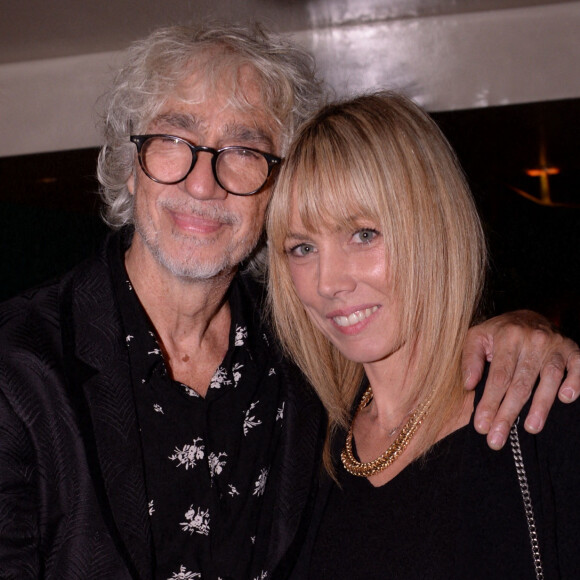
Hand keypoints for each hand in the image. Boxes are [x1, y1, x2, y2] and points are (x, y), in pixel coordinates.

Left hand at [462, 310, 579, 449]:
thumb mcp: (477, 337)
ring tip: (531, 428)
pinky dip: (574, 382)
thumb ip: (470, 359)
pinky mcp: (573, 350)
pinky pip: (577, 367)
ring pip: (548, 378)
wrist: (528, 317)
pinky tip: (565, 399)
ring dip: (541, 405)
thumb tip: (468, 385)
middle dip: (508, 413)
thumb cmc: (498, 333)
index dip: (490, 402)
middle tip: (497, 439)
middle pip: (520, 383)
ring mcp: (554, 345)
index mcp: (507, 337)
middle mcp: (532, 340)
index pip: (498, 376)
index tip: (481, 426)